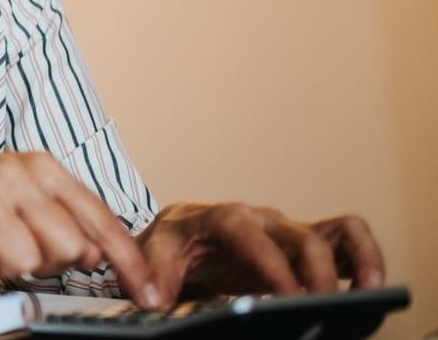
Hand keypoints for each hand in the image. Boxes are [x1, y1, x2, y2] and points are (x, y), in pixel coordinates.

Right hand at [0, 152, 162, 306]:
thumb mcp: (22, 196)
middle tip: (15, 245)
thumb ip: (65, 220)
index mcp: (41, 166)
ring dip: (3, 265)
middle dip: (45, 262)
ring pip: (22, 261)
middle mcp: (12, 171)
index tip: (147, 291)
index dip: (128, 261)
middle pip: (65, 248)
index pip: (99, 219)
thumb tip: (99, 253)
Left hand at [135, 202, 385, 301]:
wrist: (180, 235)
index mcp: (222, 217)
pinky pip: (344, 239)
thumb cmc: (171, 243)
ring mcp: (286, 230)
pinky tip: (370, 287)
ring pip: (333, 232)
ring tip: (370, 292)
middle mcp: (261, 219)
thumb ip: (155, 272)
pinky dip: (363, 256)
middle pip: (300, 236)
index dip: (271, 264)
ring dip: (357, 258)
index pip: (249, 234)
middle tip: (323, 308)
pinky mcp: (302, 245)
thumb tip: (155, 297)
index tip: (287, 296)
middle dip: (316, 273)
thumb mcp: (155, 254)